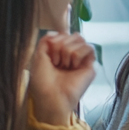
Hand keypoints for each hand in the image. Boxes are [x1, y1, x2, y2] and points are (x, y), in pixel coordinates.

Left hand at [28, 10, 95, 124]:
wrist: (51, 97)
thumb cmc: (43, 82)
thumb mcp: (38, 57)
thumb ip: (45, 41)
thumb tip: (56, 32)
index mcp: (59, 53)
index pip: (63, 34)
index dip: (55, 40)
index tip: (49, 55)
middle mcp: (71, 55)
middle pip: (71, 34)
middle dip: (61, 46)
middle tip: (57, 62)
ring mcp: (81, 60)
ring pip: (80, 39)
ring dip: (68, 51)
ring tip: (64, 66)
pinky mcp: (90, 65)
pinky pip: (89, 47)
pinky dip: (78, 54)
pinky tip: (73, 66)